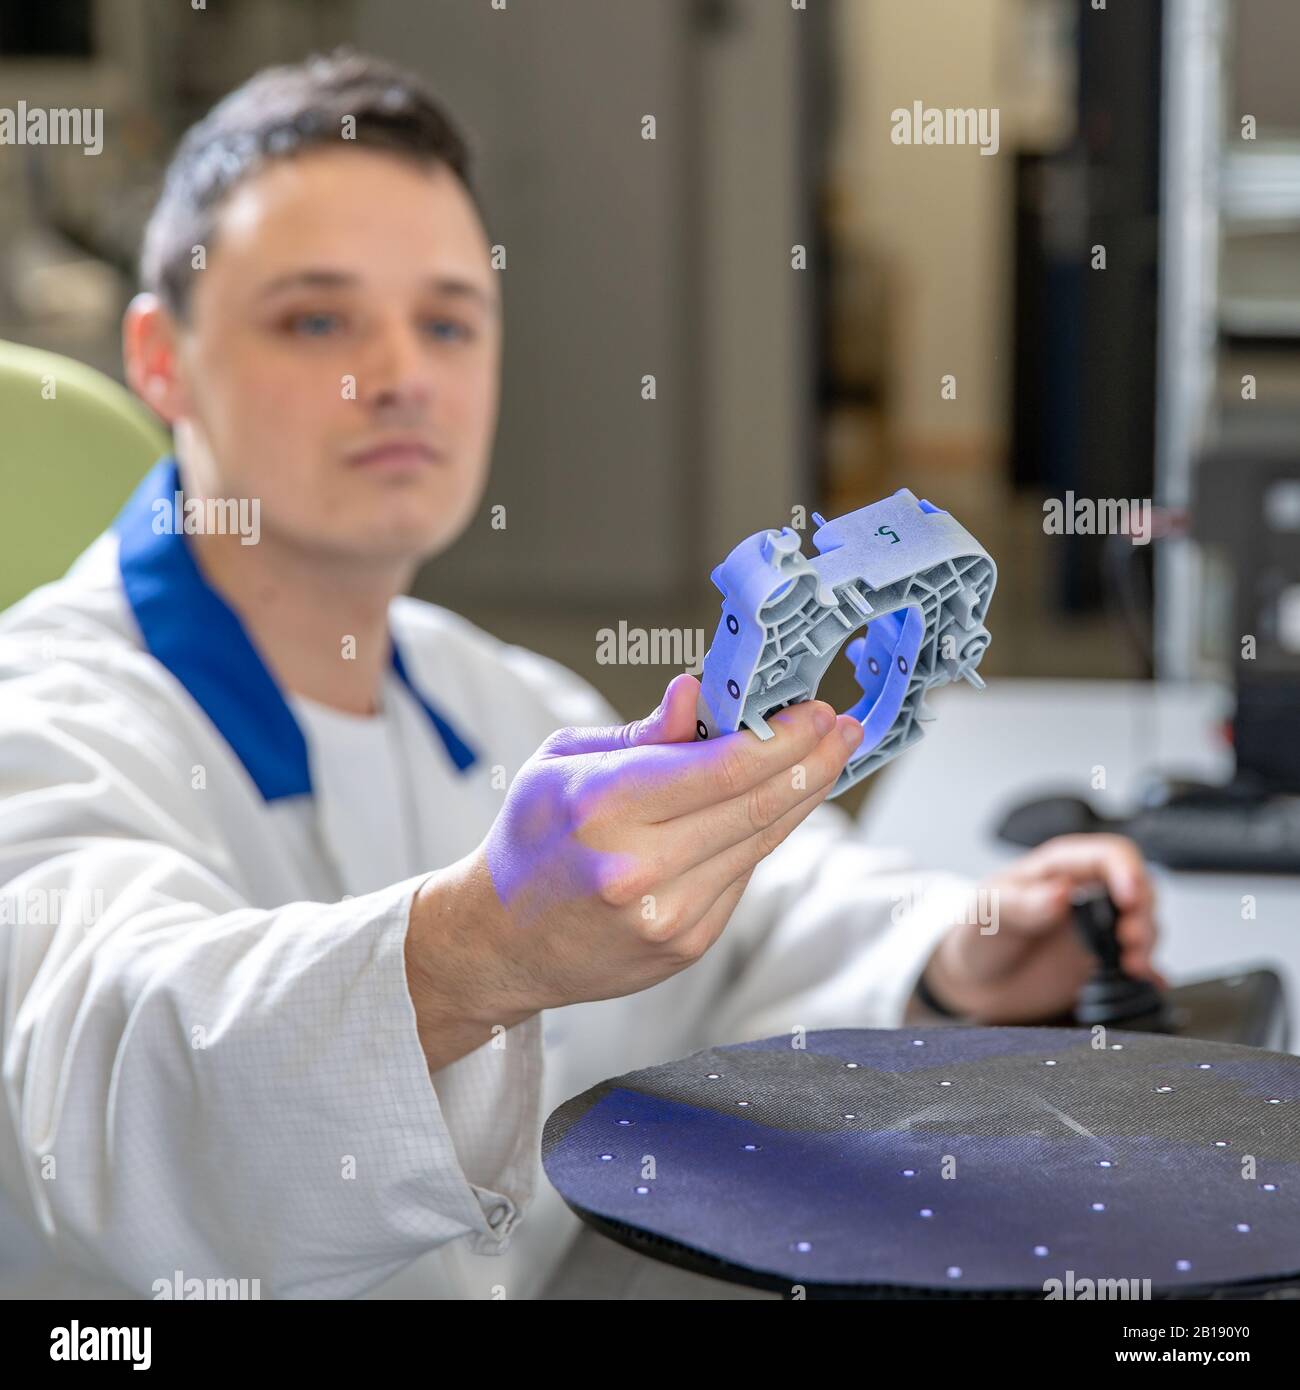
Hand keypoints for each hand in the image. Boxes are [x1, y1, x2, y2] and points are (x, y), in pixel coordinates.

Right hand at [407, 674, 864, 1064]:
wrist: (497, 942)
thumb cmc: (529, 838)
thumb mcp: (562, 763)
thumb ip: (641, 734)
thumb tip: (699, 692)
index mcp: (604, 806)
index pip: (722, 766)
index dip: (784, 736)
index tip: (818, 709)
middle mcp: (640, 866)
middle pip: (756, 804)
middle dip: (813, 761)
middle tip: (847, 728)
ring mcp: (668, 913)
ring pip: (760, 842)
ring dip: (802, 797)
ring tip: (828, 759)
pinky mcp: (685, 944)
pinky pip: (742, 876)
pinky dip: (762, 835)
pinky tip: (774, 805)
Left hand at [917, 834, 1161, 1024]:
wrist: (973, 981)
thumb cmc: (978, 932)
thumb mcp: (989, 911)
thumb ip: (1023, 903)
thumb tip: (1061, 893)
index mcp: (1060, 868)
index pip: (1109, 854)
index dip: (1127, 871)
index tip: (1129, 898)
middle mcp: (1086, 894)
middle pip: (1137, 888)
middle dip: (1143, 911)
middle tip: (1130, 939)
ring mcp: (1098, 929)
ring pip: (1142, 923)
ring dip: (1147, 942)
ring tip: (1132, 964)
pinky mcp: (1103, 961)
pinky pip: (1137, 960)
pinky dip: (1150, 970)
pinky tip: (1150, 980)